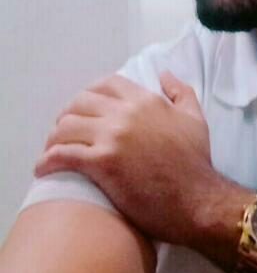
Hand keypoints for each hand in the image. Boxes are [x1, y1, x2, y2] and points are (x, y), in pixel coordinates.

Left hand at [33, 70, 222, 244]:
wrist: (197, 200)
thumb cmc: (196, 162)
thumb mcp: (196, 119)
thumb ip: (181, 92)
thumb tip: (164, 73)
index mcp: (146, 100)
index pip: (106, 84)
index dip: (89, 95)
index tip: (85, 111)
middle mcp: (126, 113)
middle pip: (79, 103)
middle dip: (67, 116)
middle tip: (66, 134)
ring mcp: (113, 137)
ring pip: (65, 127)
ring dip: (54, 139)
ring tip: (53, 151)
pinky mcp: (101, 163)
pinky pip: (62, 154)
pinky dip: (47, 161)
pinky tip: (44, 169)